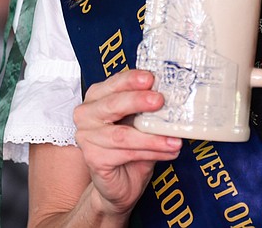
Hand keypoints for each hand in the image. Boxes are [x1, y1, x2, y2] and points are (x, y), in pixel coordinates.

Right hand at [72, 69, 181, 215]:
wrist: (120, 183)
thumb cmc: (129, 147)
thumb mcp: (140, 123)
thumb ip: (148, 109)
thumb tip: (173, 98)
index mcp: (97, 97)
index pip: (114, 83)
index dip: (131, 79)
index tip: (150, 78)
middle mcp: (87, 114)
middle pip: (113, 104)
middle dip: (138, 101)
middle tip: (159, 100)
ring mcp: (86, 137)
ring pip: (122, 134)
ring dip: (152, 137)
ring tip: (175, 140)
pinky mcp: (93, 158)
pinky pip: (126, 153)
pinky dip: (151, 152)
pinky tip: (168, 153)